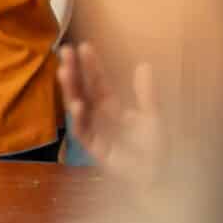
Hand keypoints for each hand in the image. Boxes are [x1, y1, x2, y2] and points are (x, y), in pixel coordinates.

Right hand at [60, 44, 166, 191]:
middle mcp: (99, 115)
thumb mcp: (153, 117)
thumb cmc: (155, 148)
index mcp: (112, 106)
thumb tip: (143, 64)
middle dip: (73, 70)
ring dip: (70, 89)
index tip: (84, 46)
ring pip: (76, 105)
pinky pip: (81, 130)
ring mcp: (93, 129)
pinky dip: (78, 118)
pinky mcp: (92, 146)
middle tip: (65, 50)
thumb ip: (147, 93)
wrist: (157, 176)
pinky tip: (78, 104)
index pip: (98, 81)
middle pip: (82, 89)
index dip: (91, 65)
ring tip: (65, 71)